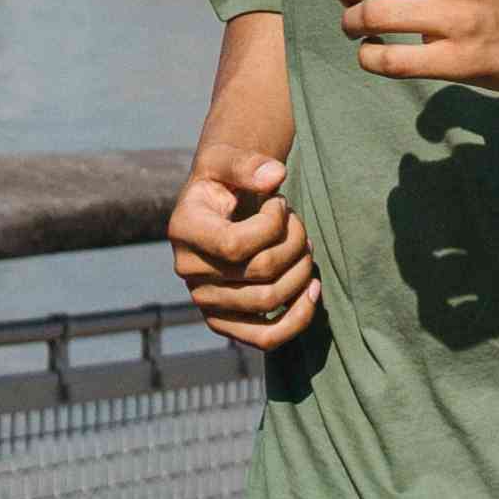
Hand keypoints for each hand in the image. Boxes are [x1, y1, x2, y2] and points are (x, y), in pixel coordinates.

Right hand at [170, 142, 321, 351]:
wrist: (219, 207)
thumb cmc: (226, 181)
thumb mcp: (228, 159)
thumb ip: (248, 164)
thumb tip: (275, 176)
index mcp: (184, 230)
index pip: (236, 245)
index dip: (273, 225)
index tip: (281, 204)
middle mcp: (188, 270)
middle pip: (260, 273)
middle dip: (295, 243)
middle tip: (298, 224)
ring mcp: (204, 300)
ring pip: (268, 301)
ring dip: (302, 271)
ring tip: (305, 247)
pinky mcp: (224, 321)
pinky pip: (266, 338)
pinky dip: (298, 318)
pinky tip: (314, 290)